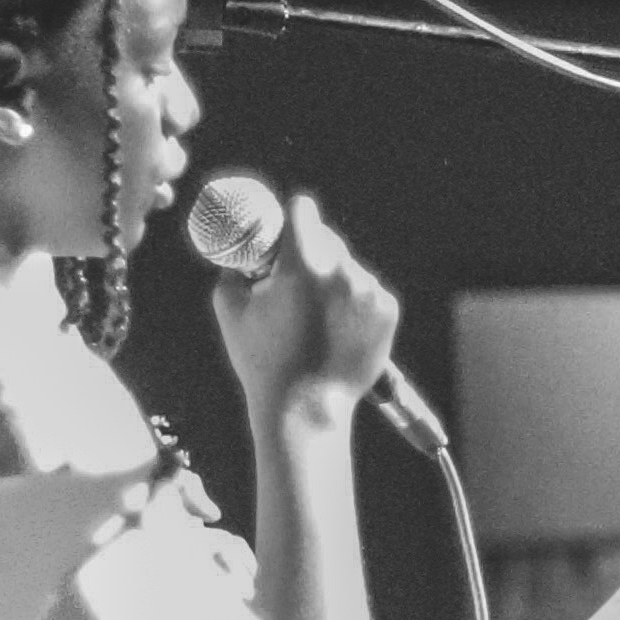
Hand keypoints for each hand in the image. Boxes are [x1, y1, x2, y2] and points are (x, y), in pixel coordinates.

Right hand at [212, 182, 399, 421]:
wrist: (305, 410)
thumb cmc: (262, 361)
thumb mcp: (230, 308)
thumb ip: (233, 267)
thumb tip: (239, 248)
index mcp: (303, 263)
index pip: (304, 210)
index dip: (293, 216)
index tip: (288, 226)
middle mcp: (342, 271)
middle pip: (328, 238)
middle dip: (311, 251)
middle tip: (295, 276)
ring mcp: (369, 291)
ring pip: (349, 267)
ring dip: (333, 280)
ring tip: (314, 316)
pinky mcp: (388, 311)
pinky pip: (368, 291)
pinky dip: (353, 302)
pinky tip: (335, 328)